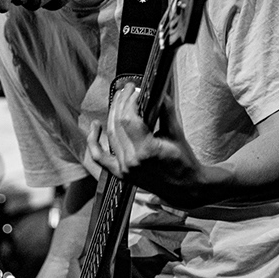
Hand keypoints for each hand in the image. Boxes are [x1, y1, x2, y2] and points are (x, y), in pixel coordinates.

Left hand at [84, 83, 201, 205]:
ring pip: (110, 135)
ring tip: (118, 99)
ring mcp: (124, 169)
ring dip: (112, 114)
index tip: (136, 90)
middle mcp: (132, 161)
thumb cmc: (184, 161)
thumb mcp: (177, 133)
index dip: (130, 100)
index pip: (129, 119)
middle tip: (126, 89)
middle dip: (121, 102)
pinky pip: (99, 157)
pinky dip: (93, 141)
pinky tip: (95, 126)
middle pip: (117, 124)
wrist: (185, 188)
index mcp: (147, 151)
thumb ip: (166, 111)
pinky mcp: (120, 174)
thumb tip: (158, 91)